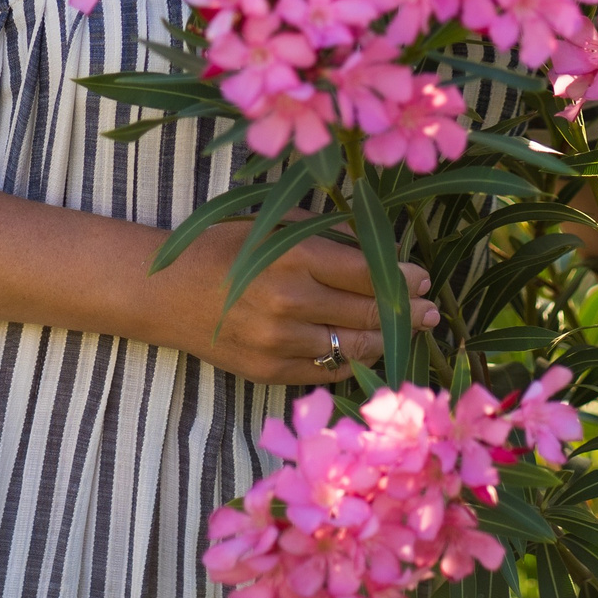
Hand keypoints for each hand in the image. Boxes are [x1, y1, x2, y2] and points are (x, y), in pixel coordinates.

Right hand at [160, 220, 439, 384]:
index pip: (369, 274)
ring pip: (353, 348)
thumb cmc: (225, 247)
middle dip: (409, 312)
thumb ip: (328, 236)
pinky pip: (326, 371)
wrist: (166, 291)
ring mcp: (279, 342)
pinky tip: (366, 350)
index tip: (423, 279)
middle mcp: (291, 301)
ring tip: (407, 332)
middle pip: (369, 313)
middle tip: (431, 311)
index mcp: (295, 257)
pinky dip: (350, 361)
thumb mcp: (275, 225)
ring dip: (386, 340)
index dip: (404, 279)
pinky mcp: (269, 371)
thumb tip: (381, 253)